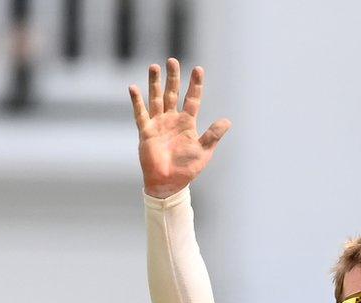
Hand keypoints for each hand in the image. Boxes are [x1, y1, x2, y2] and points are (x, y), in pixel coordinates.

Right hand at [129, 58, 231, 198]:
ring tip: (154, 67)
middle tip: (172, 60)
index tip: (198, 69)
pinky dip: (137, 101)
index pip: (192, 99)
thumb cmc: (187, 169)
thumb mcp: (204, 151)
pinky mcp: (146, 132)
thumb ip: (213, 135)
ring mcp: (158, 124)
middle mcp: (172, 119)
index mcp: (187, 123)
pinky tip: (133, 88)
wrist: (169, 183)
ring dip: (155, 83)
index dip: (195, 85)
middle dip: (173, 77)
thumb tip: (227, 121)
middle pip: (172, 93)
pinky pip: (140, 114)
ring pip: (156, 98)